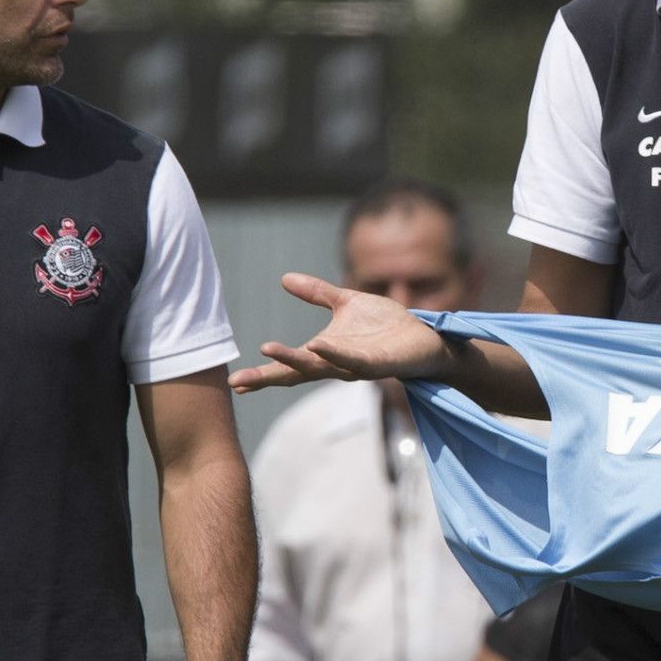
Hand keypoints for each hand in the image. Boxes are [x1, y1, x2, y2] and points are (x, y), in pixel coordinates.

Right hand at [228, 273, 452, 393]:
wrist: (425, 337)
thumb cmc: (387, 326)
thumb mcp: (346, 303)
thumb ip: (317, 293)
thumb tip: (284, 278)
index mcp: (324, 352)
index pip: (289, 366)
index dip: (263, 374)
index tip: (235, 381)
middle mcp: (335, 365)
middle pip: (295, 373)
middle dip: (267, 378)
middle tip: (239, 382)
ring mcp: (354, 367)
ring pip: (319, 367)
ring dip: (293, 361)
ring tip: (268, 351)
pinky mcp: (377, 365)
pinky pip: (352, 361)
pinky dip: (333, 355)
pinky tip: (317, 345)